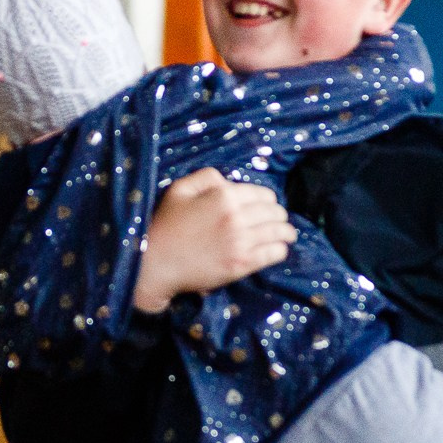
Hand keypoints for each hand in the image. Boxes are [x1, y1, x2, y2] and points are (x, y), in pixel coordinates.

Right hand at [131, 168, 296, 313]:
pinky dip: (280, 250)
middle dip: (279, 216)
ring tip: (287, 235)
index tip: (269, 206)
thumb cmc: (164, 224)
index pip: (263, 194)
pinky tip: (279, 249)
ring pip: (279, 233)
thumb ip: (206, 178)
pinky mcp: (241, 264)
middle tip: (279, 220)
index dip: (269, 200)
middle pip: (275, 213)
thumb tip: (228, 181)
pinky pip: (273, 254)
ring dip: (286, 232)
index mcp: (223, 196)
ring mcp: (241, 242)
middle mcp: (236, 217)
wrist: (154, 263)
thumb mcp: (180, 190)